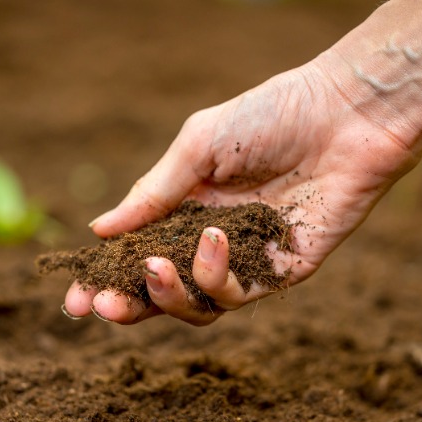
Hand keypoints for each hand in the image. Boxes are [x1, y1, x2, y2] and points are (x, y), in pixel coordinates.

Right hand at [64, 60, 421, 324]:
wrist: (346, 113)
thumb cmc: (271, 115)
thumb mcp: (198, 147)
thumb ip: (152, 193)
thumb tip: (99, 230)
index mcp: (186, 209)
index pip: (137, 254)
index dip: (106, 279)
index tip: (75, 297)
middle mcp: (212, 241)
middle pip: (162, 293)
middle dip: (130, 305)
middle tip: (104, 307)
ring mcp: (248, 260)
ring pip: (197, 306)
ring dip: (169, 294)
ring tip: (157, 265)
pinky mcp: (282, 271)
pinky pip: (238, 295)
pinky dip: (215, 275)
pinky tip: (213, 239)